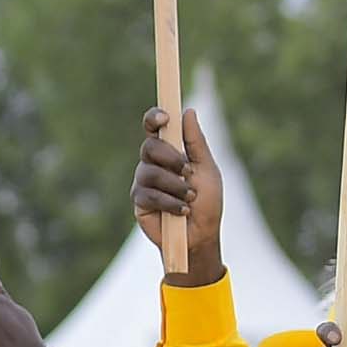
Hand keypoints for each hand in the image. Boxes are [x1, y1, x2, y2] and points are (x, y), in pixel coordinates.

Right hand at [132, 104, 226, 282]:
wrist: (200, 235)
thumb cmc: (207, 201)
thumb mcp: (207, 169)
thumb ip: (196, 142)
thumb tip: (188, 111)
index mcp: (169, 150)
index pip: (153, 127)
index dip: (154, 118)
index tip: (165, 118)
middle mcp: (152, 163)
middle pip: (149, 147)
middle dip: (171, 158)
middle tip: (188, 172)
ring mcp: (143, 182)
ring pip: (149, 172)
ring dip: (174, 185)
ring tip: (189, 198)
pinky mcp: (139, 201)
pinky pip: (149, 195)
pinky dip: (169, 202)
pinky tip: (181, 211)